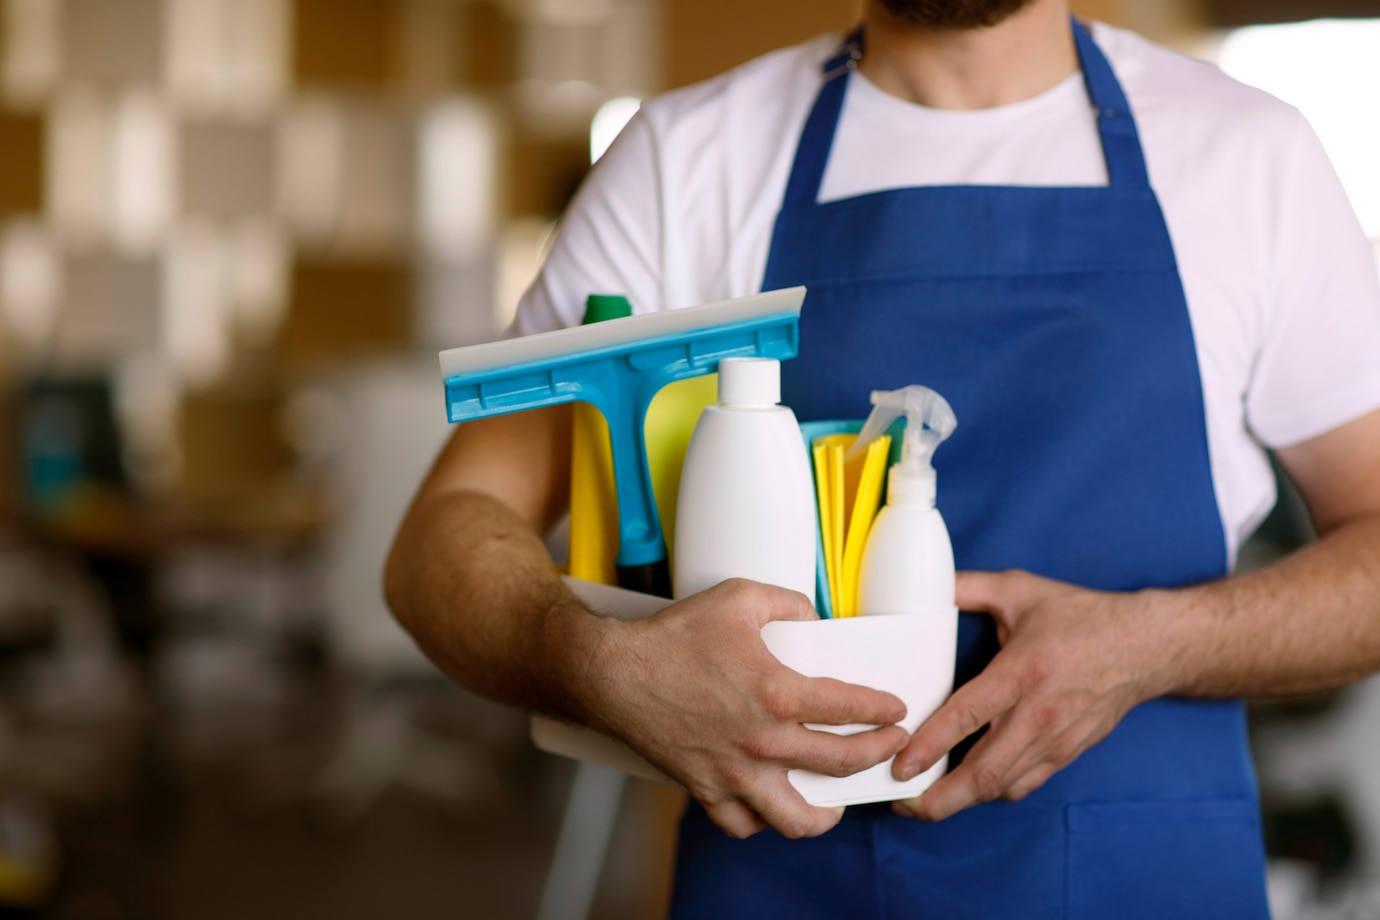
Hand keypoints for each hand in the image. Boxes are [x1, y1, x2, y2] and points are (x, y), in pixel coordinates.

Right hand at [590, 578, 910, 838]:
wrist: (613, 673)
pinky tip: (772, 804)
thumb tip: (813, 617)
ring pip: (796, 818)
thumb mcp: (738, 597)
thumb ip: (788, 602)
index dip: (882, 710)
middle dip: (876, 754)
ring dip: (828, 813)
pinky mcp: (706, 789)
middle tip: (888, 744)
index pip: (851, 709)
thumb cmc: (673, 636)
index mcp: (778, 692)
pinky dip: (762, 821)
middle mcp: (763, 741)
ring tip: (838, 801)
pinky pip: (744, 825)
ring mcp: (735, 772)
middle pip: (841, 763)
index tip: (894, 710)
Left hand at [891, 570, 1163, 820]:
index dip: (931, 744)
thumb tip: (927, 584)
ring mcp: (1056, 739)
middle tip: (904, 804)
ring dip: (962, 800)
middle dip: (940, 797)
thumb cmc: (1081, 617)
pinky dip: (993, 791)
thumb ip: (968, 587)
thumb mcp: (1020, 589)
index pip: (968, 715)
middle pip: (984, 770)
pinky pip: (1024, 784)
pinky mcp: (1067, 753)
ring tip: (926, 802)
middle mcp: (1039, 713)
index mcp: (1022, 672)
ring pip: (1003, 785)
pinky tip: (968, 789)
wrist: (1147, 647)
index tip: (902, 764)